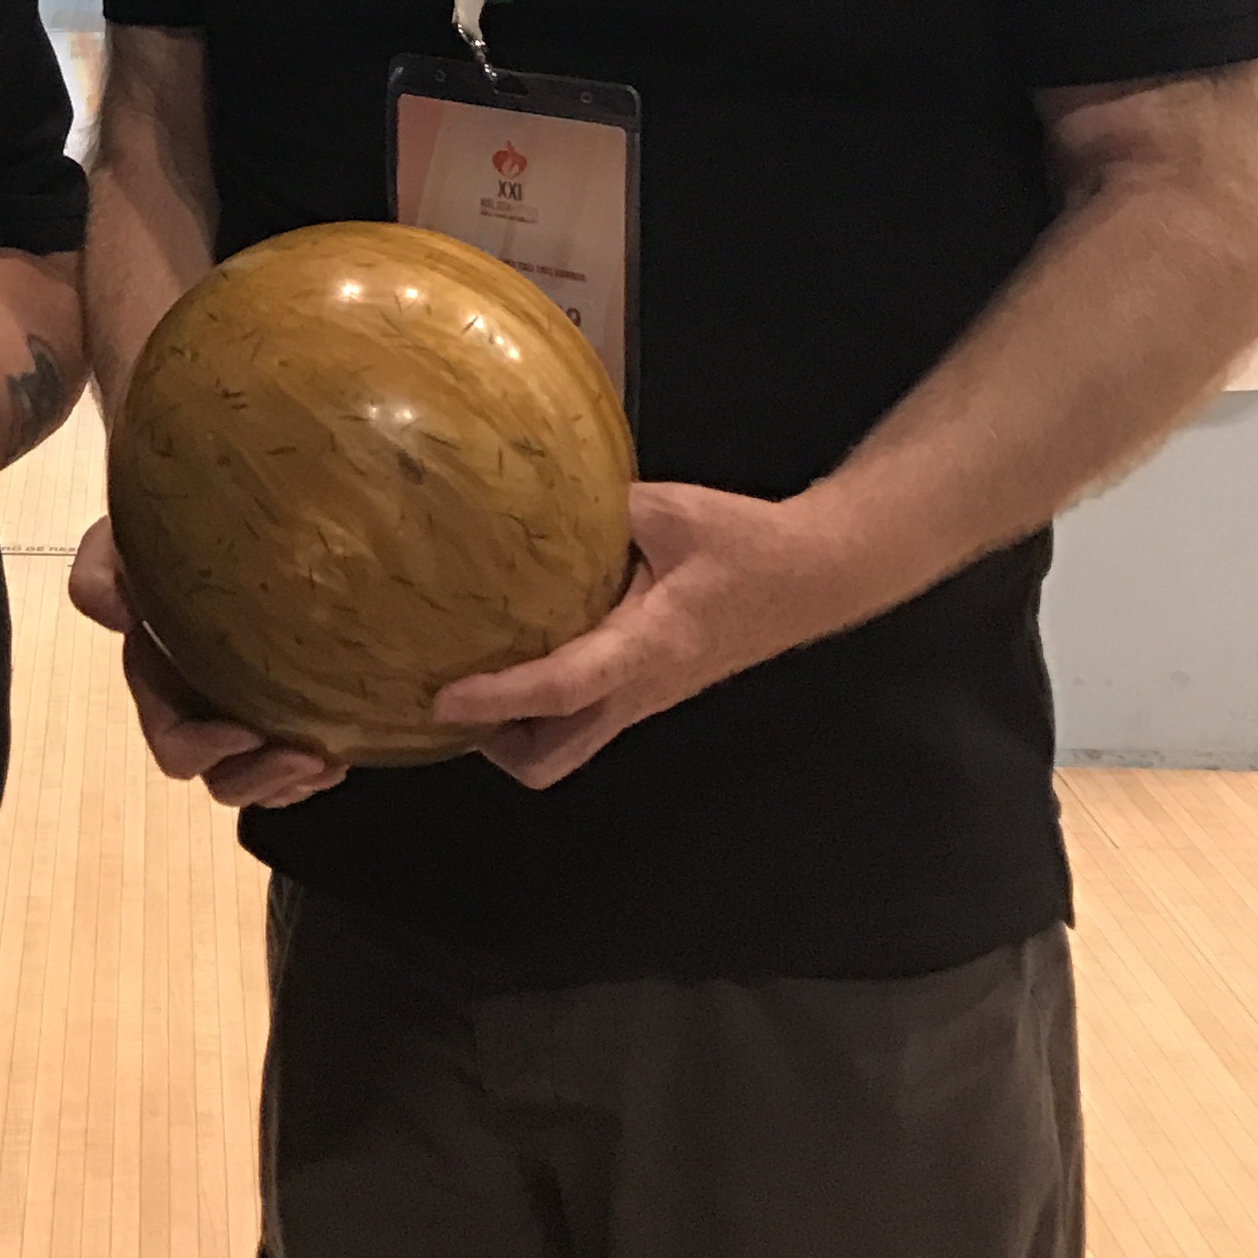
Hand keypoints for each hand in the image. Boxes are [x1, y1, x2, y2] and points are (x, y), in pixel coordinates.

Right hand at [67, 516, 344, 811]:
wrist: (223, 511)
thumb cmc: (170, 530)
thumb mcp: (121, 541)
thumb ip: (99, 571)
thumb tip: (115, 616)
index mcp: (161, 687)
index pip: (177, 747)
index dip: (209, 751)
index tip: (248, 728)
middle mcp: (202, 710)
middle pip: (224, 779)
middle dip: (263, 777)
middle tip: (308, 754)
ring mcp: (246, 711)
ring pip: (263, 782)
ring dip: (293, 781)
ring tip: (330, 760)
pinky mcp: (287, 707)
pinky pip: (297, 769)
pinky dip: (317, 774)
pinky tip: (344, 753)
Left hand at [431, 477, 859, 788]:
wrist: (812, 577)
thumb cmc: (747, 545)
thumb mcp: (672, 510)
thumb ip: (604, 509)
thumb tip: (540, 501)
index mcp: (648, 647)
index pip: (563, 688)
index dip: (501, 697)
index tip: (446, 697)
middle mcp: (641, 689)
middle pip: (555, 756)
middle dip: (497, 740)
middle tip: (453, 692)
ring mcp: (645, 697)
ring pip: (568, 743)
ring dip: (517, 727)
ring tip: (473, 672)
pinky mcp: (648, 689)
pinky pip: (584, 716)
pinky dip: (543, 705)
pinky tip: (522, 650)